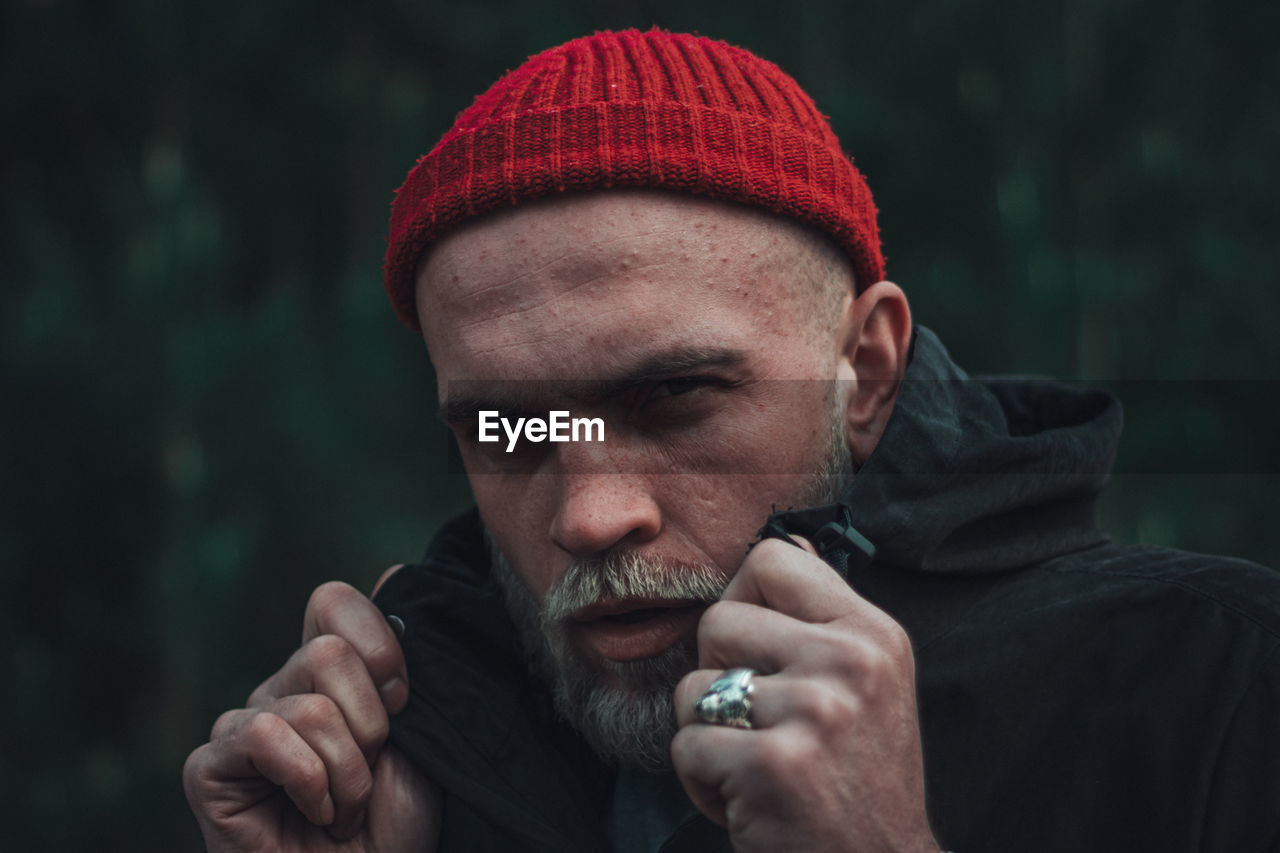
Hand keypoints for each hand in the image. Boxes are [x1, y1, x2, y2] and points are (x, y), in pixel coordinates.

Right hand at [184, 573, 441, 851]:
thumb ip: (404, 661)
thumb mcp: (421, 734)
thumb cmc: (394, 825)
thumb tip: (391, 570)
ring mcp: (242, 725)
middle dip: (370, 726)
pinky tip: (314, 814)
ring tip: (344, 810)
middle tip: (369, 774)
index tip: (402, 704)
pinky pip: (264, 735)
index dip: (379, 645)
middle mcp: (282, 688)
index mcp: (331, 674)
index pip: (334, 602)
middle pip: (329, 653)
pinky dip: (308, 782)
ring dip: (346, 772)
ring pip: (307, 704)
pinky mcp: (208, 767)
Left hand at [671, 539, 939, 852]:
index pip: (773, 558)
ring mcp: (812, 713)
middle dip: (718, 675)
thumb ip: (824, 617)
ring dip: (707, 734)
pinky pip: (685, 744)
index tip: (758, 645)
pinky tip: (748, 800)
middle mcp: (849, 663)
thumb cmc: (861, 779)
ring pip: (692, 686)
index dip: (744, 597)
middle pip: (718, 620)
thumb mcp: (871, 683)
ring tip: (756, 764)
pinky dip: (701, 781)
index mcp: (873, 633)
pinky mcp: (770, 766)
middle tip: (759, 722)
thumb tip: (782, 542)